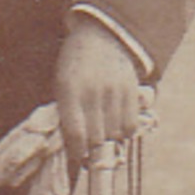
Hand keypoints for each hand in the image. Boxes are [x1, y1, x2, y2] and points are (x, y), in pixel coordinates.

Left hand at [55, 18, 140, 163]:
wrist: (102, 35)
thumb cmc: (75, 65)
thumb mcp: (62, 84)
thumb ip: (67, 113)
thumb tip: (75, 148)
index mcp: (70, 91)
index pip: (75, 133)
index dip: (77, 153)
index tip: (77, 159)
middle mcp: (93, 92)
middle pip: (96, 138)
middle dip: (92, 150)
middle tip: (90, 153)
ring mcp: (115, 91)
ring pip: (114, 134)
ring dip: (108, 141)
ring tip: (103, 137)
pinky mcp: (132, 91)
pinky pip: (131, 125)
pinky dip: (124, 132)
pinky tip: (117, 126)